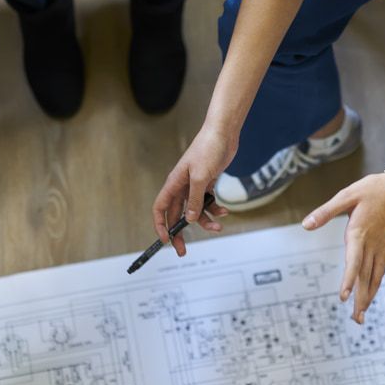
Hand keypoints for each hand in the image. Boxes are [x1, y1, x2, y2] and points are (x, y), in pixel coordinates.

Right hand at [152, 126, 232, 254]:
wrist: (223, 134)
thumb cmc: (208, 149)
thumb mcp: (200, 177)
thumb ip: (194, 199)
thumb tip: (189, 219)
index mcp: (174, 183)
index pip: (160, 208)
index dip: (159, 225)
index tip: (165, 240)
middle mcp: (182, 186)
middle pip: (177, 214)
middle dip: (180, 232)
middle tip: (182, 250)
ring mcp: (195, 185)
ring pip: (195, 211)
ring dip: (205, 221)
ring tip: (218, 227)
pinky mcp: (207, 183)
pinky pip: (207, 202)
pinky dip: (215, 209)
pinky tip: (224, 211)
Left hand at [302, 173, 384, 324]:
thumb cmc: (375, 188)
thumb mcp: (347, 195)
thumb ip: (326, 212)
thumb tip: (306, 225)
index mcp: (359, 233)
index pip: (354, 261)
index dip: (349, 279)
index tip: (345, 297)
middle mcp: (372, 244)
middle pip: (366, 276)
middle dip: (360, 299)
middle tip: (356, 320)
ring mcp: (381, 246)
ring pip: (375, 276)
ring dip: (369, 296)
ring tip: (361, 315)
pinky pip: (381, 269)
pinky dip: (376, 284)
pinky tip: (372, 291)